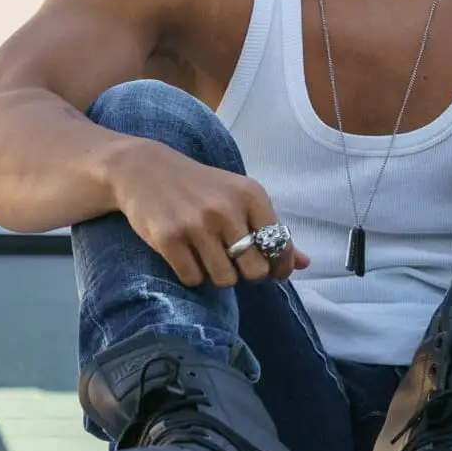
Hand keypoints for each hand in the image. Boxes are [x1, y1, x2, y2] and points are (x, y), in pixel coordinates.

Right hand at [106, 141, 310, 287]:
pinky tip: (186, 255)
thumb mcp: (240, 198)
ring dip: (217, 275)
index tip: (271, 270)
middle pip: (255, 271)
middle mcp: (227, 210)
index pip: (280, 247)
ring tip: (207, 255)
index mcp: (251, 195)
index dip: (279, 267)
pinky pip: (193, 279)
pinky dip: (192, 275)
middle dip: (247, 273)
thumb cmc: (201, 187)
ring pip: (224, 280)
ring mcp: (197, 225)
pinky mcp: (169, 239)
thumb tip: (306, 264)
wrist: (145, 170)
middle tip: (234, 261)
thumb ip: (272, 230)